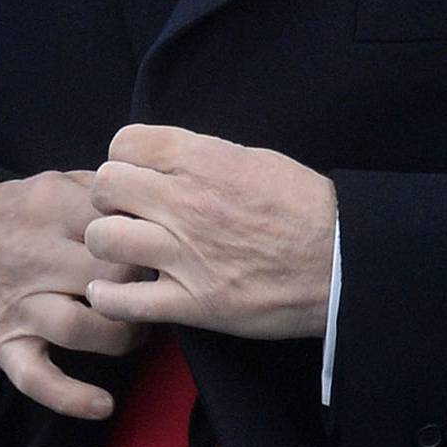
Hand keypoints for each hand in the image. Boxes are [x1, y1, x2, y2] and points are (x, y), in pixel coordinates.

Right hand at [0, 171, 147, 419]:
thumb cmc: (18, 214)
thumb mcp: (53, 183)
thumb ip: (101, 190)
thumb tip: (153, 201)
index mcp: (50, 209)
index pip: (114, 226)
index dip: (148, 240)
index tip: (162, 249)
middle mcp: (34, 257)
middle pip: (106, 275)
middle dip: (142, 287)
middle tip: (157, 292)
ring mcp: (18, 304)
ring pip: (79, 328)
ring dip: (121, 336)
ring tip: (137, 332)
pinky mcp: (5, 343)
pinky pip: (36, 377)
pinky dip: (69, 396)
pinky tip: (103, 405)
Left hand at [84, 124, 336, 338]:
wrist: (342, 262)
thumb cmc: (304, 207)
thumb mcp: (254, 159)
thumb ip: (202, 156)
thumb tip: (163, 157)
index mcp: (202, 160)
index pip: (124, 143)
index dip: (123, 159)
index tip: (136, 175)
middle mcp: (187, 202)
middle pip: (105, 186)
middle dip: (109, 198)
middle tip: (127, 212)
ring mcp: (187, 255)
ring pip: (104, 238)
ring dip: (107, 243)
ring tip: (123, 251)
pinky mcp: (194, 303)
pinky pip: (125, 301)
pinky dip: (110, 298)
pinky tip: (113, 292)